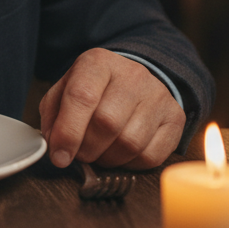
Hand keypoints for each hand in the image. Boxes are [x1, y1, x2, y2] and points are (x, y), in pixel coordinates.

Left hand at [38, 48, 184, 169]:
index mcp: (97, 63)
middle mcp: (132, 75)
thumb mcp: (64, 91)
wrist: (133, 79)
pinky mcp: (175, 118)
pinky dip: (130, 164)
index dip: (68, 132)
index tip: (60, 156)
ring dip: (108, 159)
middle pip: (107, 123)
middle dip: (87, 149)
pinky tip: (120, 153)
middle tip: (80, 154)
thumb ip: (53, 116)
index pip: (82, 97)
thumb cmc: (93, 89)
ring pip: (130, 143)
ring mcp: (158, 95)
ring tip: (99, 152)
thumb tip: (55, 147)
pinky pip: (151, 156)